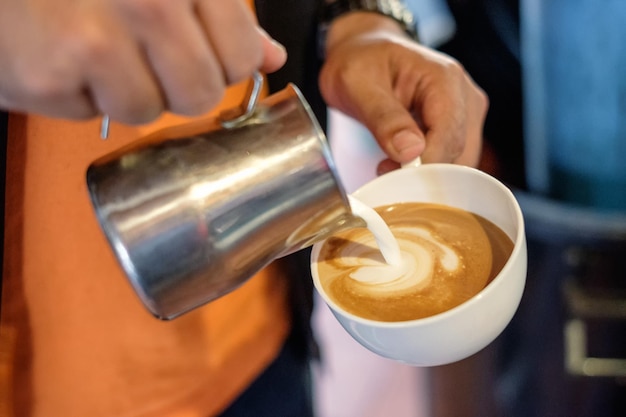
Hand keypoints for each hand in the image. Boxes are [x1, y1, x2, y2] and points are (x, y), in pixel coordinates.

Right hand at [0, 0, 286, 123]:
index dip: (222, 63)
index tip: (198, 52)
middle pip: (200, 92)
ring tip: (93, 48)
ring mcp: (95, 40)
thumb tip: (269, 55)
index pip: (241, 54)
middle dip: (174, 83)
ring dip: (125, 90)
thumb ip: (220, 14)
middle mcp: (146, 2)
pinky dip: (81, 96)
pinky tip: (62, 54)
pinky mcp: (51, 76)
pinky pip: (95, 115)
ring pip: (149, 111)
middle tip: (140, 51)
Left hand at [319, 12, 487, 171]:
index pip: (448, 135)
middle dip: (423, 173)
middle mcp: (465, 95)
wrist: (364, 54)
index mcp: (444, 78)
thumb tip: (410, 152)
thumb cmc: (360, 63)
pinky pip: (452, 160)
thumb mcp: (357, 85)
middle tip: (383, 172)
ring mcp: (467, 113)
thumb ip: (383, 117)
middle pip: (458, 152)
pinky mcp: (461, 128)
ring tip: (388, 165)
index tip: (394, 179)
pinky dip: (427, 170)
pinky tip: (400, 164)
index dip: (425, 165)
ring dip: (425, 175)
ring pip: (459, 162)